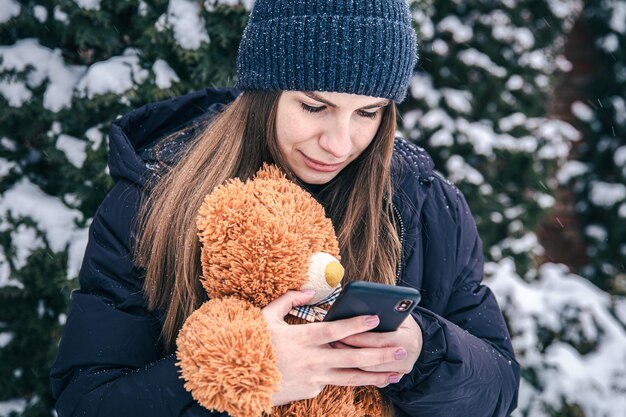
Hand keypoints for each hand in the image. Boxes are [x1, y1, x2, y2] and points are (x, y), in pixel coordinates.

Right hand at [262, 290, 404, 405]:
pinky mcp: (310, 391)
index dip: (357, 323)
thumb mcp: (266, 317)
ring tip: (395, 374)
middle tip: (401, 350)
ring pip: (350, 378)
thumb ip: (288, 300)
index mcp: (303, 338)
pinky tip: (364, 377)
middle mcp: (313, 360)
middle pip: (353, 358)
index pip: (336, 330)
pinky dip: (345, 377)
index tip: (376, 317)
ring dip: (375, 376)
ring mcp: (313, 378)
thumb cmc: (251, 343)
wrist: (236, 378)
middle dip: (380, 354)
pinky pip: (330, 382)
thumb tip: (308, 290)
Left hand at [333, 315, 422, 378]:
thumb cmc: (403, 321)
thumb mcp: (397, 313)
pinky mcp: (393, 378)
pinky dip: (357, 370)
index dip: (358, 337)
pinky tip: (344, 361)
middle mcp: (407, 359)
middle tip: (333, 342)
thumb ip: (384, 311)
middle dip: (350, 350)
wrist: (416, 338)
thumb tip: (359, 306)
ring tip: (336, 348)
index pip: (378, 341)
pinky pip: (371, 378)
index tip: (340, 333)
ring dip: (350, 361)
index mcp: (408, 340)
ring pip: (369, 371)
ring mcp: (401, 372)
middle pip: (372, 359)